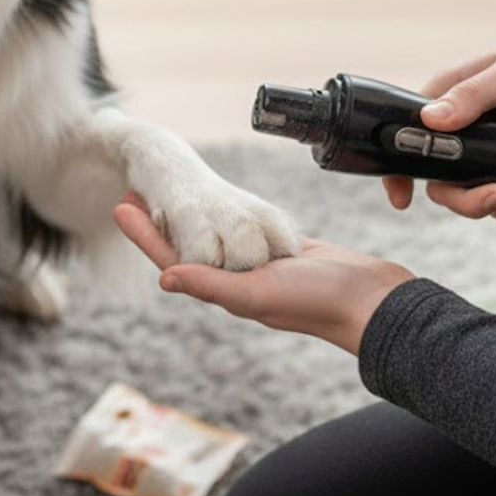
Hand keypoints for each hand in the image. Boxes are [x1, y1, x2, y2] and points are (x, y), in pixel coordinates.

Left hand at [114, 192, 413, 355]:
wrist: (375, 304)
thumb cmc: (319, 303)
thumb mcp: (259, 294)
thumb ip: (213, 285)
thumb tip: (164, 279)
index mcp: (226, 291)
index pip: (173, 259)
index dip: (145, 234)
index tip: (119, 204)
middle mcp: (238, 281)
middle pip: (187, 247)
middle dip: (158, 222)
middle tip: (133, 191)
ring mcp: (260, 269)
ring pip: (213, 240)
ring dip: (189, 219)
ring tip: (169, 194)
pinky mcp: (282, 255)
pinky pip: (242, 236)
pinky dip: (224, 221)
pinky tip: (220, 209)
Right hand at [382, 25, 495, 222]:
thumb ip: (472, 96)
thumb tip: (430, 121)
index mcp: (450, 96)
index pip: (411, 132)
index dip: (400, 166)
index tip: (401, 195)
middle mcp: (464, 127)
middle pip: (439, 175)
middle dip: (459, 196)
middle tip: (490, 197)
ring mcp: (491, 150)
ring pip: (468, 192)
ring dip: (487, 205)